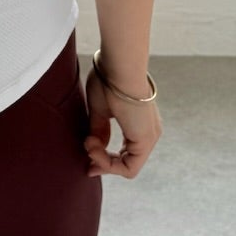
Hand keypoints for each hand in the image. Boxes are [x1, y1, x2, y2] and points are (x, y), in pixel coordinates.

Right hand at [82, 60, 161, 178]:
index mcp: (140, 124)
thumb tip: (95, 145)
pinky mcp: (145, 140)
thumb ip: (99, 130)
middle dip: (103, 162)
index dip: (105, 157)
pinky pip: (129, 167)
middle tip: (86, 151)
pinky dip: (109, 163)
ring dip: (103, 161)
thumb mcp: (100, 110)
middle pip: (127, 162)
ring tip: (88, 143)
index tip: (87, 150)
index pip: (126, 152)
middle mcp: (149, 133)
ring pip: (128, 167)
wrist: (120, 68)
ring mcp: (149, 137)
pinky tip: (94, 147)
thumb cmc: (109, 80)